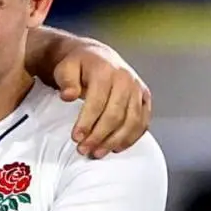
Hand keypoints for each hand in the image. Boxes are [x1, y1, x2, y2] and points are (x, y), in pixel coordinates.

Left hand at [54, 43, 151, 158]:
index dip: (86, 123)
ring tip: (98, 153)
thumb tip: (68, 96)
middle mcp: (126, 79)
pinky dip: (131, 138)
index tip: (76, 138)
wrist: (98, 57)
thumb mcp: (66, 68)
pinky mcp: (145, 98)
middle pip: (115, 115)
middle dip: (99, 136)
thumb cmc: (80, 66)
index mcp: (106, 70)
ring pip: (131, 122)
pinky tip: (116, 147)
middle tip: (84, 150)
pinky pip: (142, 122)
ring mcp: (138, 89)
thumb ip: (66, 81)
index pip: (97, 102)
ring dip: (114, 141)